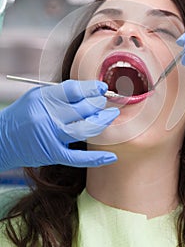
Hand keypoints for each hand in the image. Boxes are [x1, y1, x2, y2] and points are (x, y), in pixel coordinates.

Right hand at [0, 80, 119, 170]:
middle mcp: (48, 117)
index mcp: (44, 99)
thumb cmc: (22, 114)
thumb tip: (89, 91)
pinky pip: (78, 158)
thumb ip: (61, 93)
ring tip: (111, 115)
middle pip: (83, 108)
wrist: (1, 139)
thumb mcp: (37, 96)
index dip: (92, 88)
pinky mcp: (52, 154)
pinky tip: (111, 156)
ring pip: (85, 129)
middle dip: (99, 103)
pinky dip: (96, 158)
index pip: (74, 90)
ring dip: (102, 121)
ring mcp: (51, 137)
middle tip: (106, 101)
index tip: (102, 88)